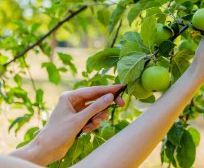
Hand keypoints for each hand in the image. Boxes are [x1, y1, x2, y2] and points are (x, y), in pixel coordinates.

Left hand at [10, 85, 124, 165]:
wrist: (47, 150)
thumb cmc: (58, 133)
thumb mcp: (79, 120)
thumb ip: (96, 107)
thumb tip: (110, 96)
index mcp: (70, 96)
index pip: (94, 90)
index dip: (109, 89)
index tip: (122, 87)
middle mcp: (73, 101)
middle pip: (96, 99)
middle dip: (105, 105)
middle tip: (121, 105)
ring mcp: (76, 110)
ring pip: (96, 109)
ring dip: (98, 117)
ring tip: (93, 125)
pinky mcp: (78, 119)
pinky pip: (92, 117)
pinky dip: (92, 123)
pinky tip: (86, 130)